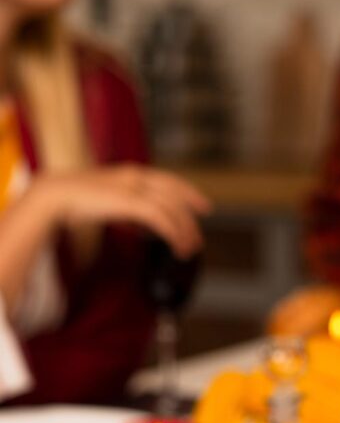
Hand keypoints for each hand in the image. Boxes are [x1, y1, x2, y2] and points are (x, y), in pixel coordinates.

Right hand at [32, 165, 211, 257]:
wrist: (52, 195)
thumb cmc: (73, 200)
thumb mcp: (105, 198)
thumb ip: (124, 205)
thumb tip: (137, 221)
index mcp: (131, 172)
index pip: (169, 181)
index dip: (189, 193)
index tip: (203, 206)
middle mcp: (136, 176)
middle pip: (175, 194)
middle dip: (191, 217)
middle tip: (199, 238)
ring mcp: (133, 188)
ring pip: (171, 208)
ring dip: (183, 230)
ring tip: (188, 250)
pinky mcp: (129, 201)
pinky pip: (160, 218)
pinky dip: (172, 232)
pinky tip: (176, 244)